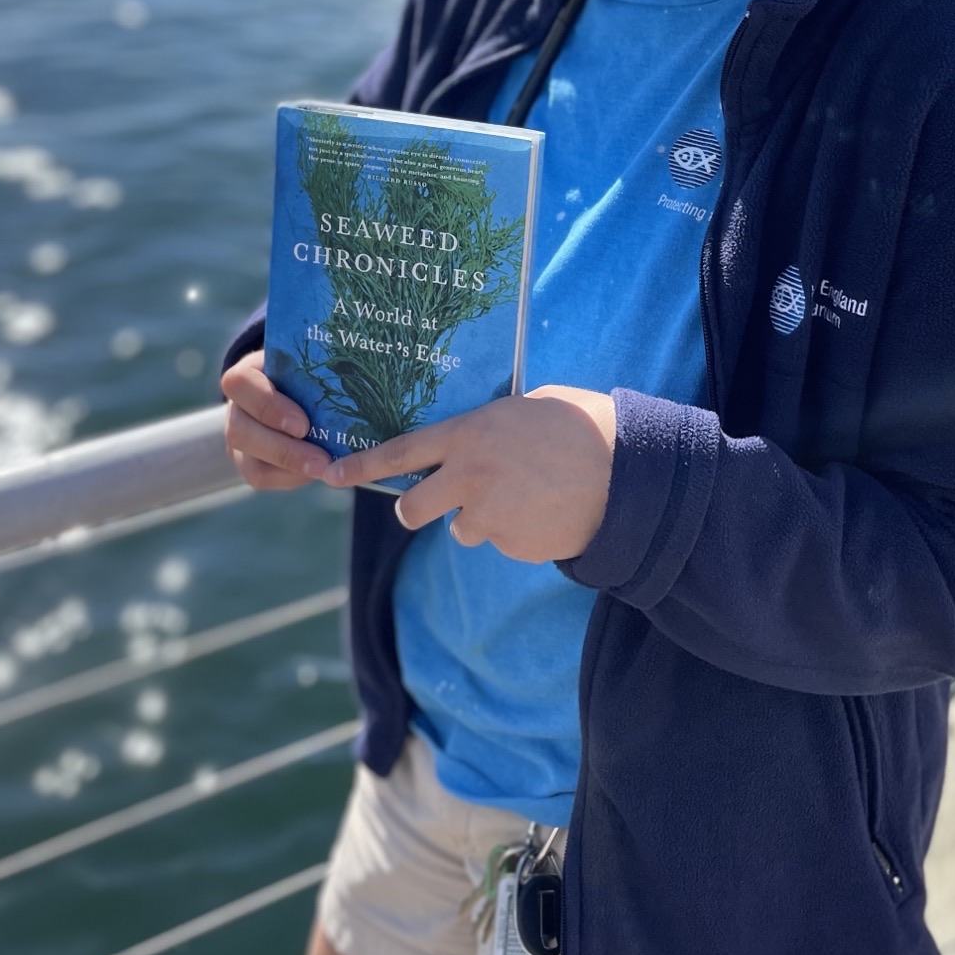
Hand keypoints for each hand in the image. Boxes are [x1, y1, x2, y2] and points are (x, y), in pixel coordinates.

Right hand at [220, 351, 332, 490]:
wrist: (297, 393)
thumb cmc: (304, 373)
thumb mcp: (306, 365)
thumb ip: (317, 371)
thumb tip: (350, 380)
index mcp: (247, 374)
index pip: (240, 383)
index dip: (268, 406)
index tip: (303, 425)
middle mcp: (235, 408)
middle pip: (239, 432)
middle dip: (283, 449)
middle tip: (322, 459)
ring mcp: (238, 439)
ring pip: (250, 462)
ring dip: (291, 468)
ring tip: (326, 469)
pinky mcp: (248, 464)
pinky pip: (262, 477)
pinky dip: (293, 477)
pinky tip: (318, 472)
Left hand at [326, 387, 616, 563]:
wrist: (624, 473)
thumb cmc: (578, 427)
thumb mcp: (524, 409)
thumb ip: (486, 427)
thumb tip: (466, 440)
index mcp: (467, 435)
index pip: (399, 453)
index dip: (360, 467)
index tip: (330, 474)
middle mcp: (467, 478)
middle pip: (412, 509)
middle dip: (418, 510)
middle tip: (438, 503)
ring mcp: (488, 517)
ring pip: (463, 529)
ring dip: (482, 520)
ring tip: (524, 496)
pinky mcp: (511, 544)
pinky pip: (500, 541)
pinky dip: (515, 532)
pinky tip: (544, 511)